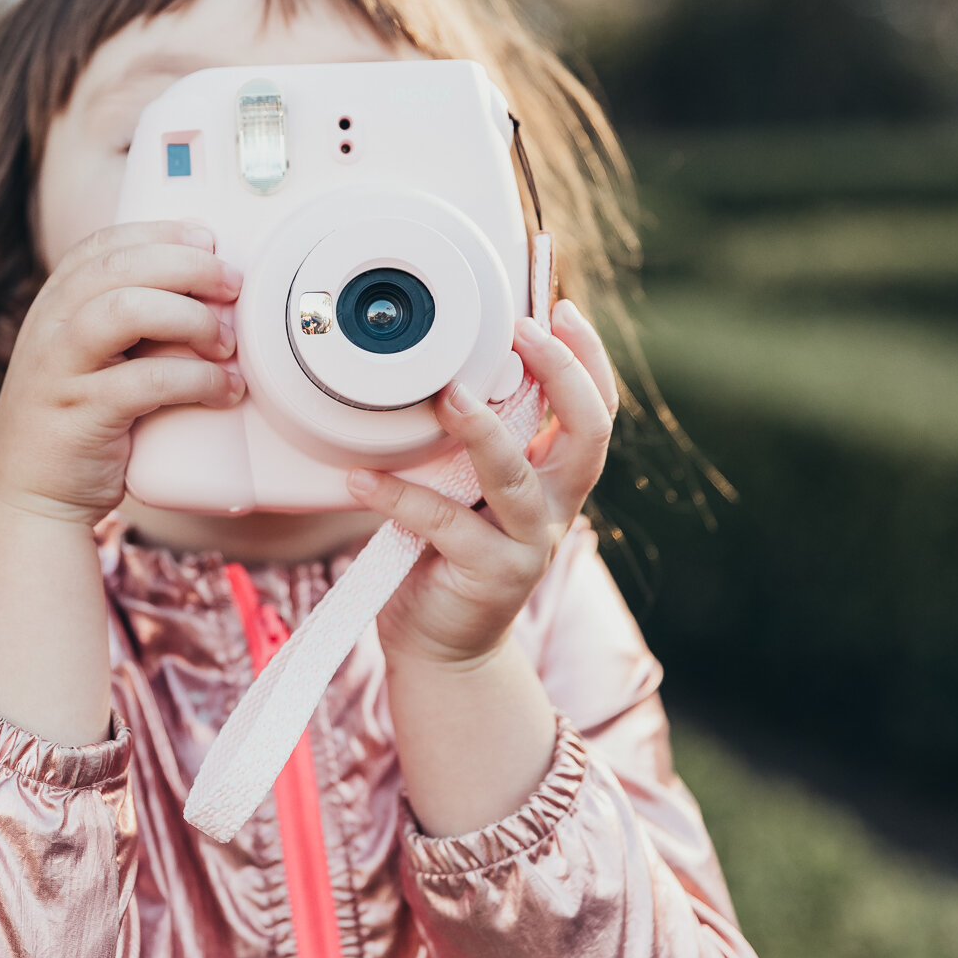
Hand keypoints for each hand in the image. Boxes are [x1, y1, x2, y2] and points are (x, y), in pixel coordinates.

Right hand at [0, 220, 244, 527]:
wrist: (29, 499)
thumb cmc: (79, 425)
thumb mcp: (93, 361)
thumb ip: (131, 326)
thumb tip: (213, 296)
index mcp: (53, 305)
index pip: (104, 244)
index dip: (160, 233)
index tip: (208, 239)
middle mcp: (50, 328)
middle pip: (120, 266)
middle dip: (187, 266)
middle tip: (234, 285)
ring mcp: (60, 370)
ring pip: (124, 310)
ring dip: (189, 317)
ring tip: (228, 342)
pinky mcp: (81, 415)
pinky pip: (146, 380)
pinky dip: (196, 379)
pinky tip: (224, 389)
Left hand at [346, 300, 617, 668]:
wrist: (443, 647)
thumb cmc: (448, 555)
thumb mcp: (471, 489)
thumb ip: (474, 443)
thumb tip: (446, 369)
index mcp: (556, 479)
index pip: (597, 410)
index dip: (587, 358)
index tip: (556, 309)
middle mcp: (554, 509)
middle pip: (588, 435)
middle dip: (563, 374)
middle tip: (523, 332)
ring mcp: (526, 545)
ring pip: (514, 479)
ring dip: (481, 432)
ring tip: (447, 396)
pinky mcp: (487, 575)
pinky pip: (441, 524)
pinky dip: (397, 496)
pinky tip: (360, 479)